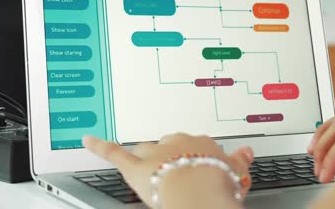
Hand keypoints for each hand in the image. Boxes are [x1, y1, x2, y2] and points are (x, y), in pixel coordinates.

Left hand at [83, 134, 252, 208]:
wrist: (201, 196)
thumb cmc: (219, 188)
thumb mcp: (238, 174)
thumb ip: (239, 161)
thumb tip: (246, 152)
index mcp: (203, 143)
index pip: (196, 146)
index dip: (195, 159)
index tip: (199, 167)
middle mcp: (179, 142)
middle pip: (170, 145)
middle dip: (170, 157)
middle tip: (175, 173)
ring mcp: (156, 154)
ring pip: (146, 149)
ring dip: (144, 155)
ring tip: (144, 166)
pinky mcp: (134, 167)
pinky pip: (115, 153)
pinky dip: (100, 146)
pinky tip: (88, 139)